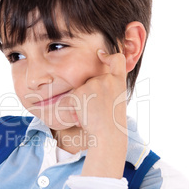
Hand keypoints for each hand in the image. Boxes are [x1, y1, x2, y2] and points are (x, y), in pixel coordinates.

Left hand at [69, 49, 127, 177]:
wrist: (108, 134)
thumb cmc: (112, 123)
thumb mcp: (116, 101)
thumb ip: (108, 88)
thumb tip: (91, 84)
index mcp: (119, 81)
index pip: (117, 60)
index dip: (108, 55)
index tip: (101, 54)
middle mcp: (106, 79)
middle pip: (90, 82)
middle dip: (89, 95)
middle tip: (98, 111)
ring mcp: (92, 84)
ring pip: (79, 91)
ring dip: (81, 103)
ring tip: (92, 114)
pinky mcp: (78, 93)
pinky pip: (69, 99)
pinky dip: (72, 108)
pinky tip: (82, 115)